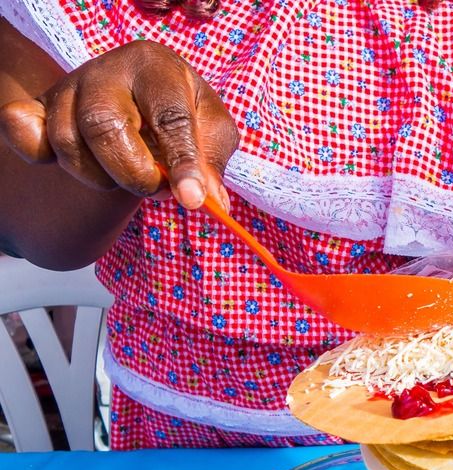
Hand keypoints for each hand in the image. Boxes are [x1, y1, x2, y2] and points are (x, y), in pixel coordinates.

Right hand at [0, 40, 237, 210]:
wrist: (139, 96)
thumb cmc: (182, 110)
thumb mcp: (212, 129)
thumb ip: (211, 162)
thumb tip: (209, 200)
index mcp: (155, 67)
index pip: (169, 116)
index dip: (182, 161)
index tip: (192, 198)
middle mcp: (106, 71)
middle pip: (105, 128)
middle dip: (135, 174)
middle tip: (158, 188)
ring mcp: (69, 88)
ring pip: (68, 144)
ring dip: (102, 178)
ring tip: (131, 174)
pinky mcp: (41, 108)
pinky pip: (22, 130)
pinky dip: (36, 152)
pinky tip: (72, 163)